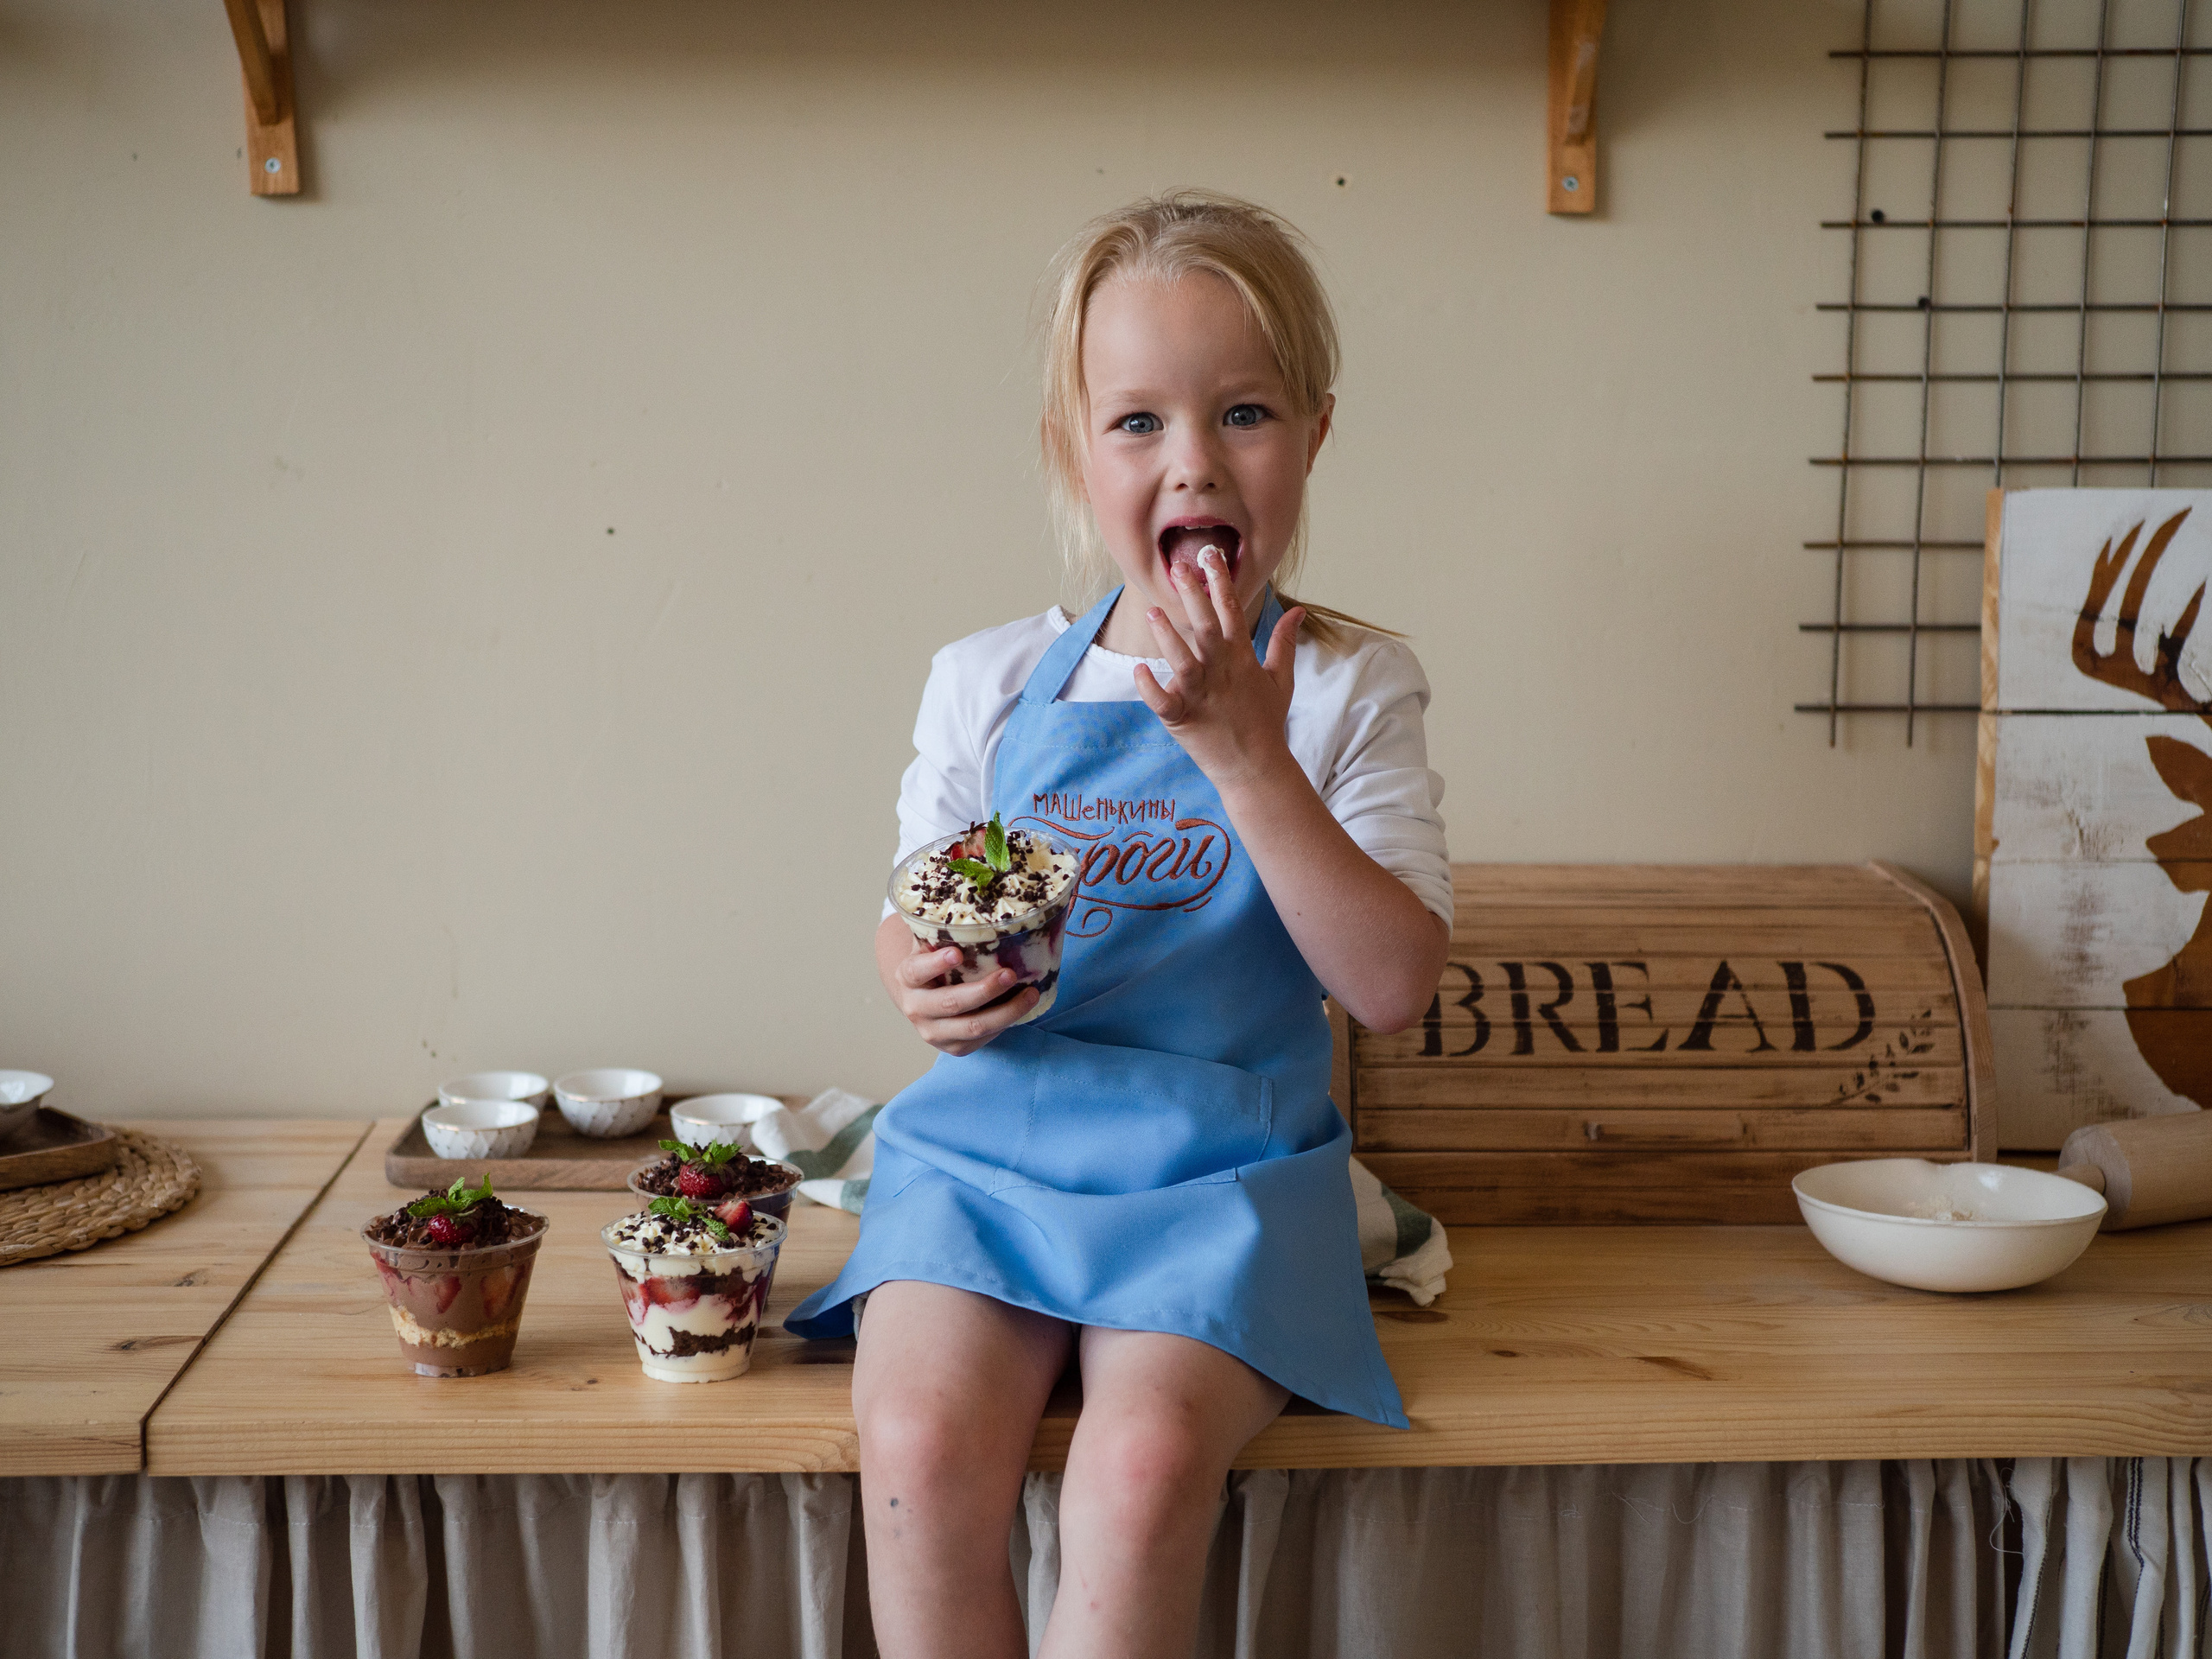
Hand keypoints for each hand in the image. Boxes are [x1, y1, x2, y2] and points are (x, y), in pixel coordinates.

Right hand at [878, 918, 1038, 1056]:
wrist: (921, 998)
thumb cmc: (935, 962)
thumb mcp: (932, 943)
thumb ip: (946, 926)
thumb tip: (980, 889)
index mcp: (908, 976)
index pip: (917, 969)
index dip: (935, 963)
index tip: (957, 953)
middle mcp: (916, 1007)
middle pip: (952, 1003)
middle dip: (985, 990)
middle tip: (1010, 973)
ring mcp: (933, 1032)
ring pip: (973, 1027)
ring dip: (1006, 1012)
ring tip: (1030, 993)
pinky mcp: (953, 1048)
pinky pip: (983, 1039)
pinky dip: (1005, 1023)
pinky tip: (1022, 1007)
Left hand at [1132, 546, 1303, 787]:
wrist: (1255, 768)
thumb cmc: (1266, 721)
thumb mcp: (1280, 679)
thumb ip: (1284, 642)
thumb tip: (1297, 610)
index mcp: (1242, 658)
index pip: (1232, 611)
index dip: (1222, 581)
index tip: (1211, 554)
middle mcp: (1221, 672)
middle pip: (1206, 627)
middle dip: (1193, 596)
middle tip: (1179, 567)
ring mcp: (1202, 696)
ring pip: (1183, 661)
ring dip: (1167, 638)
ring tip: (1153, 613)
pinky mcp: (1183, 719)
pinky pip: (1163, 702)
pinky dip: (1151, 688)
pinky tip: (1139, 671)